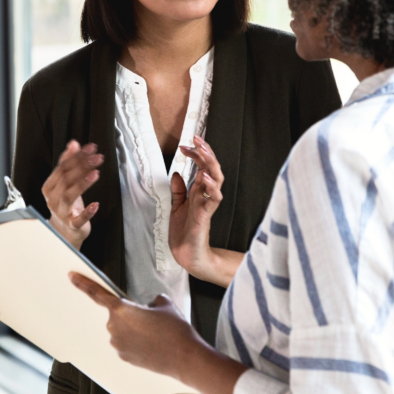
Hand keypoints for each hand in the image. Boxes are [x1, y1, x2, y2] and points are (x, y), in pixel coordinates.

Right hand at [42, 141, 102, 248]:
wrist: (64, 232)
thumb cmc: (65, 203)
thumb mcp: (65, 182)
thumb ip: (68, 162)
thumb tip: (73, 143)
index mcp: (50, 187)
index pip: (61, 168)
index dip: (76, 156)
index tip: (91, 148)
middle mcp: (53, 199)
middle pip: (65, 180)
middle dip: (82, 166)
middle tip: (97, 158)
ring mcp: (61, 213)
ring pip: (68, 196)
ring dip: (82, 184)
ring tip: (95, 173)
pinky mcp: (72, 225)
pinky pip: (77, 220)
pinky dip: (87, 213)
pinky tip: (95, 205)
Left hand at [71, 272, 247, 393]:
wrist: (184, 357)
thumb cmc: (175, 330)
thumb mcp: (165, 304)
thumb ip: (153, 300)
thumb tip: (151, 305)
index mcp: (122, 310)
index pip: (97, 293)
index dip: (82, 283)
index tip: (71, 276)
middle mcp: (115, 327)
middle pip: (116, 315)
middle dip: (130, 315)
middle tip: (150, 321)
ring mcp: (117, 344)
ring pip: (121, 331)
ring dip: (133, 330)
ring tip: (154, 335)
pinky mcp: (123, 357)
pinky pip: (125, 344)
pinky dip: (135, 343)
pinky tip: (151, 345)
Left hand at [170, 136, 240, 286]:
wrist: (186, 254)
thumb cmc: (184, 231)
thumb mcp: (176, 206)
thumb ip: (178, 190)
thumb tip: (176, 173)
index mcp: (198, 191)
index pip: (201, 166)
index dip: (195, 154)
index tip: (184, 144)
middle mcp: (205, 194)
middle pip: (211, 168)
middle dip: (205, 152)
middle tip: (197, 138)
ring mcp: (207, 204)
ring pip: (217, 179)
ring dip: (211, 165)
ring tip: (204, 151)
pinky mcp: (207, 215)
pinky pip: (214, 199)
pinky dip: (211, 187)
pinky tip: (206, 178)